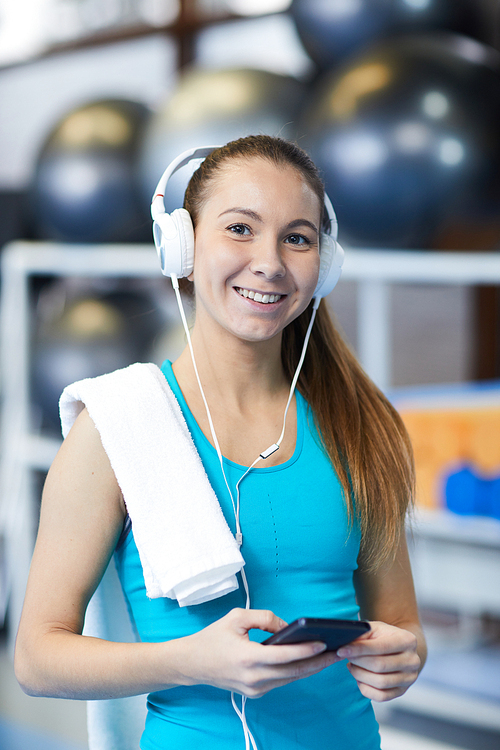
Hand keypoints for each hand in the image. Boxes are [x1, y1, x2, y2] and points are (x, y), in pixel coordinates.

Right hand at [180, 608, 339, 697]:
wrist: (192, 664)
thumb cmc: (213, 637)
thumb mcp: (236, 618)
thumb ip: (264, 618)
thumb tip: (287, 626)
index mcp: (248, 659)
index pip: (285, 656)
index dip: (306, 650)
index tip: (324, 643)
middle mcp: (254, 679)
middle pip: (294, 672)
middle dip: (318, 661)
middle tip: (339, 651)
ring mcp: (255, 689)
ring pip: (290, 679)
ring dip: (311, 668)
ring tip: (330, 655)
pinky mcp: (255, 693)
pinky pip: (281, 681)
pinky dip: (296, 671)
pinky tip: (309, 661)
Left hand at [336, 621, 420, 701]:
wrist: (400, 648)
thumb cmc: (384, 636)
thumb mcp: (375, 629)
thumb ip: (362, 635)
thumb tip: (345, 645)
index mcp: (408, 640)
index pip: (381, 647)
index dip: (359, 649)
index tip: (342, 650)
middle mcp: (413, 661)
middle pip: (380, 666)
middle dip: (358, 662)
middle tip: (346, 657)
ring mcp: (409, 678)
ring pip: (380, 683)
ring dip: (360, 675)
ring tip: (352, 666)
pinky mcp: (402, 691)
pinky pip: (381, 696)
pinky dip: (365, 688)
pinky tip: (359, 678)